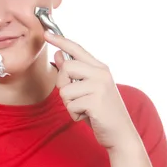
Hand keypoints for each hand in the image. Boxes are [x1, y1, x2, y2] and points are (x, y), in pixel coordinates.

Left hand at [45, 32, 136, 149]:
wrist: (120, 133)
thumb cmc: (102, 111)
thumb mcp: (88, 88)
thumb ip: (75, 72)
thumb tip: (59, 55)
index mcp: (100, 68)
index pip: (77, 49)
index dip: (60, 40)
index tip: (46, 33)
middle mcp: (101, 74)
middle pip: (66, 68)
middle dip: (63, 85)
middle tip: (75, 97)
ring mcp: (99, 87)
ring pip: (65, 91)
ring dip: (70, 104)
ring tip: (85, 109)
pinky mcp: (95, 102)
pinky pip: (71, 106)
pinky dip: (75, 115)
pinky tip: (88, 116)